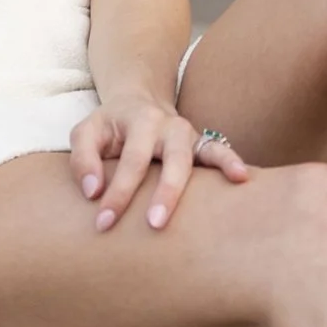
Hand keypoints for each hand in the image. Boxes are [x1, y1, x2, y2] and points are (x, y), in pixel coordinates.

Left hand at [71, 98, 250, 232]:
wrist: (136, 101)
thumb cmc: (109, 126)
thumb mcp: (85, 133)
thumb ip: (82, 159)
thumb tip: (93, 192)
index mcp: (139, 121)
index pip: (130, 162)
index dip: (118, 193)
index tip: (104, 223)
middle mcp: (168, 125)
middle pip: (172, 159)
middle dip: (165, 192)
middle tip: (155, 225)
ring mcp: (189, 135)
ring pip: (204, 153)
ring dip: (215, 170)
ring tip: (231, 186)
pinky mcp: (202, 145)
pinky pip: (220, 151)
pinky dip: (232, 161)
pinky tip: (243, 177)